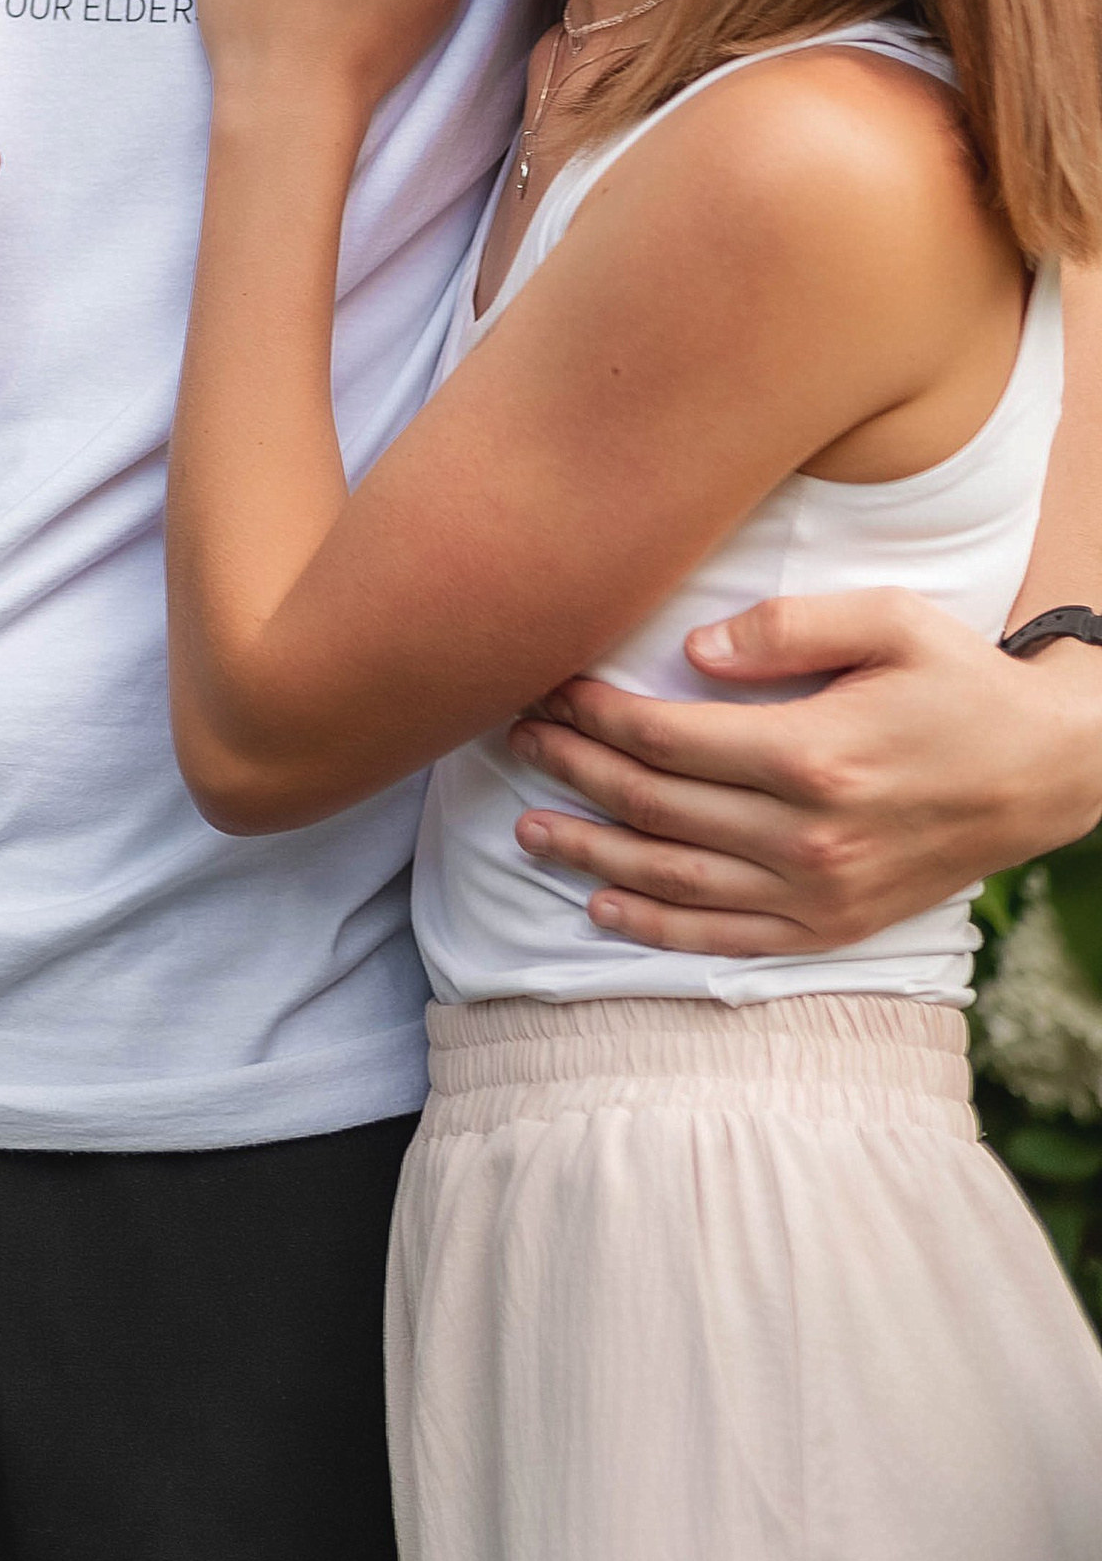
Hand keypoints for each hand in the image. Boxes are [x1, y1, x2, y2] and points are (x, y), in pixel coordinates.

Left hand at [505, 590, 1101, 953]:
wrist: (1044, 771)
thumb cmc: (960, 681)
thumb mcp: (891, 620)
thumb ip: (788, 626)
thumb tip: (691, 653)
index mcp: (814, 754)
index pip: (668, 739)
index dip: (595, 713)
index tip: (548, 685)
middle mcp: (809, 835)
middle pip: (657, 806)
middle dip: (575, 771)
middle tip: (516, 738)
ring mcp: (820, 891)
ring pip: (676, 879)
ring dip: (593, 854)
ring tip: (527, 829)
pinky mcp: (834, 927)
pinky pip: (727, 940)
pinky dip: (658, 928)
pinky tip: (604, 907)